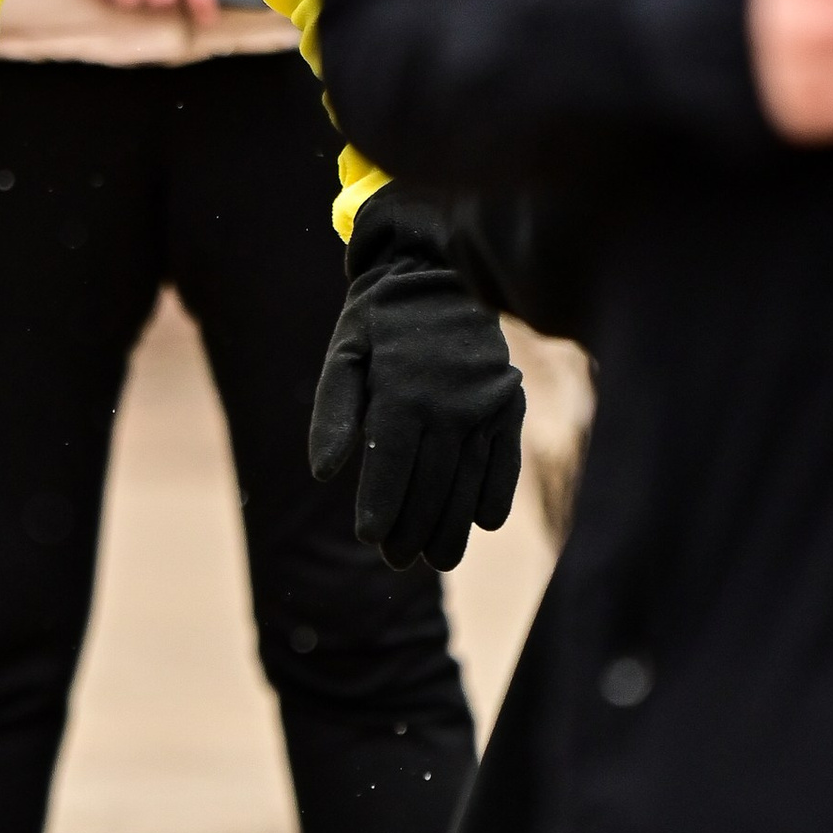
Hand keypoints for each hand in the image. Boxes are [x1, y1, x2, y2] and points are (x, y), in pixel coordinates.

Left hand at [308, 189, 525, 570]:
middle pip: (430, 481)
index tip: (370, 537)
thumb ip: (333, 412)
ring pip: (467, 478)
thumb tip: (325, 473)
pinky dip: (496, 492)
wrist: (439, 272)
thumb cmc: (380, 320)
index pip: (391, 463)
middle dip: (411, 526)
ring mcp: (484, 403)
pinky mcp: (508, 402)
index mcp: (402, 389)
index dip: (380, 504)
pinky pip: (503, 457)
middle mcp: (448, 400)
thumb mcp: (345, 352)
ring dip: (452, 523)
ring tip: (438, 558)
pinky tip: (482, 523)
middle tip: (396, 560)